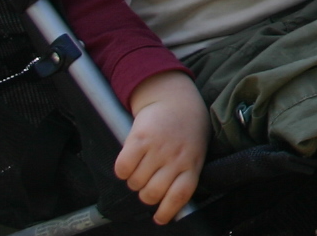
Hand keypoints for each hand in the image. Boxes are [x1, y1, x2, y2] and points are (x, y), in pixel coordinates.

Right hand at [118, 71, 208, 224]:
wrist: (174, 97)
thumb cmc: (186, 129)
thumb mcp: (195, 151)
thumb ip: (185, 174)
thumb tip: (170, 204)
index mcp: (192, 163)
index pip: (179, 196)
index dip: (167, 212)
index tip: (159, 218)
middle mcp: (176, 157)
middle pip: (152, 194)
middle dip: (145, 195)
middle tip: (146, 185)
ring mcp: (158, 147)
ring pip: (135, 183)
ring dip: (133, 181)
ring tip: (140, 168)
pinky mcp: (139, 138)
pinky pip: (122, 167)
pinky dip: (122, 170)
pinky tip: (129, 162)